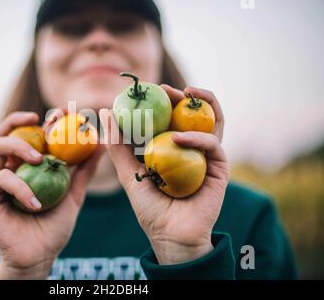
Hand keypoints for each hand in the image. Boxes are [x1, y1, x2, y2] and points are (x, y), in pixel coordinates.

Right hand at [0, 110, 103, 278]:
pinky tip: (37, 203)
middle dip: (20, 120)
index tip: (62, 112)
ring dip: (19, 146)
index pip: (29, 134)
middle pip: (5, 132)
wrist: (39, 255)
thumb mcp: (73, 193)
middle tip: (40, 119)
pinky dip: (21, 188)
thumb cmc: (53, 225)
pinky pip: (2, 179)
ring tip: (39, 158)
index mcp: (25, 165)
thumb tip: (99, 144)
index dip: (43, 119)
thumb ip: (82, 171)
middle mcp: (9, 168)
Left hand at [99, 86, 228, 264]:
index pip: (172, 117)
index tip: (148, 90)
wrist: (169, 236)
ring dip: (204, 102)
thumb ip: (118, 148)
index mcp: (174, 148)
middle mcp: (193, 148)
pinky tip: (178, 137)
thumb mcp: (129, 174)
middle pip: (193, 114)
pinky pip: (213, 145)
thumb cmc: (150, 208)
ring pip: (214, 121)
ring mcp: (207, 157)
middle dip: (182, 96)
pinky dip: (198, 137)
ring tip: (187, 93)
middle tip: (166, 89)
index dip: (164, 100)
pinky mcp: (219, 168)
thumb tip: (106, 115)